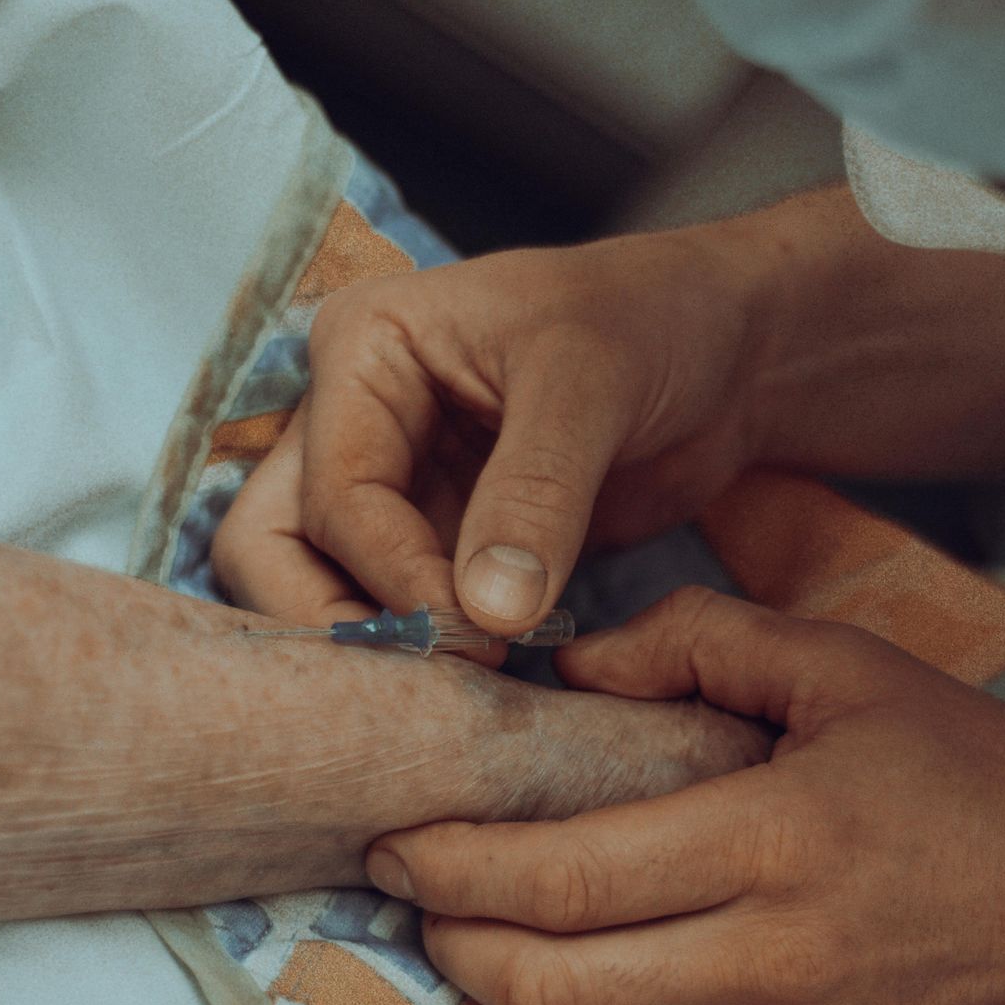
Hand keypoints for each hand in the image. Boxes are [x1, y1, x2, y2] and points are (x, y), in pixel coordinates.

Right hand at [212, 230, 771, 636]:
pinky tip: (493, 680)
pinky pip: (399, 610)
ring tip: (473, 683)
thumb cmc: (655, 321)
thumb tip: (484, 614)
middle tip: (441, 677)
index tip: (480, 633)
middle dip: (343, 623)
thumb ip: (536, 493)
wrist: (728, 354)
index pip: (333, 495)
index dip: (395, 576)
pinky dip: (431, 651)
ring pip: (326, 591)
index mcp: (363, 348)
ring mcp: (393, 484)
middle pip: (277, 550)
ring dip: (384, 646)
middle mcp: (354, 418)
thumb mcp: (594, 385)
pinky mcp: (440, 540)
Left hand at [362, 587, 1004, 1004]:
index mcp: (772, 838)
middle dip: (455, 942)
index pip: (559, 876)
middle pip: (548, 989)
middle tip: (431, 892)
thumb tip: (572, 665)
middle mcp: (773, 962)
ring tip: (511, 947)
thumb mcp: (848, 666)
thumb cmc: (973, 774)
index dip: (451, 862)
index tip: (398, 837)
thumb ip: (701, 641)